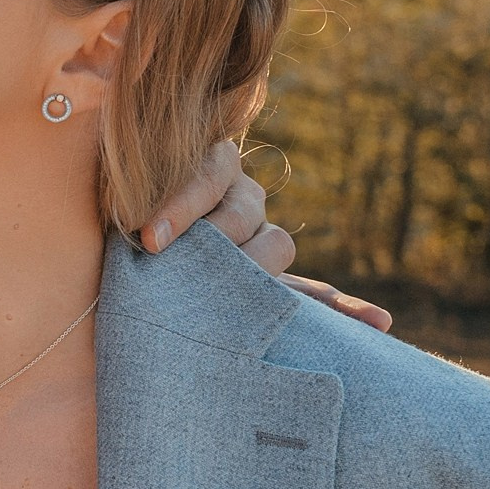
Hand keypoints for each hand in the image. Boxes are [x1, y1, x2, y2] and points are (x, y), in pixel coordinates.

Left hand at [139, 139, 391, 331]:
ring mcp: (257, 240)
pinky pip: (313, 292)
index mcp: (205, 165)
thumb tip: (120, 192)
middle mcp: (238, 199)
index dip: (181, 205)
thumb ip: (129, 188)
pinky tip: (378, 323)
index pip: (208, 174)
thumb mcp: (117, 192)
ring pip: (273, 246)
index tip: (151, 237)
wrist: (116, 247)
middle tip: (180, 261)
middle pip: (244, 211)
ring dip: (254, 269)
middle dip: (212, 237)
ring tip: (238, 289)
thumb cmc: (110, 215)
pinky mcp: (267, 282)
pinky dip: (343, 308)